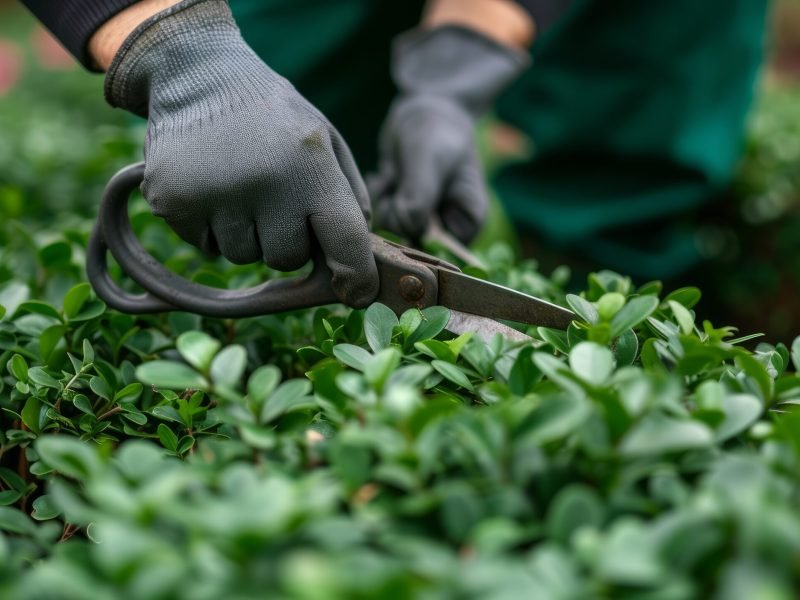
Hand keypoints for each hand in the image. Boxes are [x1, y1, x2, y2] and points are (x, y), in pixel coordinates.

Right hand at [102, 0, 377, 306]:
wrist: (196, 74)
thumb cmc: (273, 114)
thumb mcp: (325, 138)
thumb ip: (350, 194)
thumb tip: (357, 255)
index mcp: (309, 164)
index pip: (345, 240)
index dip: (356, 276)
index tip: (357, 294)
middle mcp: (263, 181)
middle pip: (287, 259)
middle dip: (286, 240)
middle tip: (274, 199)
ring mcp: (213, 193)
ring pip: (244, 257)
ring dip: (247, 234)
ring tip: (240, 186)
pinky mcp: (172, 201)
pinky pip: (206, 247)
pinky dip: (211, 228)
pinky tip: (212, 187)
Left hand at [369, 26, 527, 243]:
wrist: (422, 111)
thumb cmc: (436, 132)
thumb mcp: (430, 159)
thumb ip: (421, 194)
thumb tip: (408, 226)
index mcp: (469, 221)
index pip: (448, 252)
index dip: (423, 240)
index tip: (408, 214)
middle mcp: (447, 226)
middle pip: (416, 245)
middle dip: (401, 218)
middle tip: (398, 189)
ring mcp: (422, 220)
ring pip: (395, 232)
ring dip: (387, 204)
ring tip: (394, 176)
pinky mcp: (401, 211)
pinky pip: (381, 218)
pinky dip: (379, 196)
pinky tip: (386, 175)